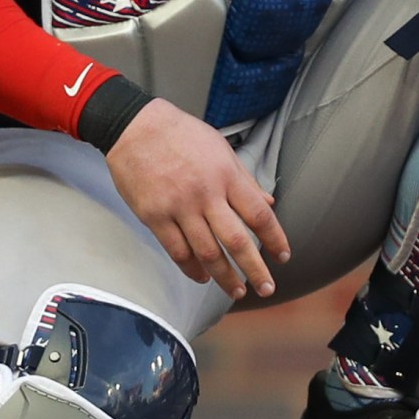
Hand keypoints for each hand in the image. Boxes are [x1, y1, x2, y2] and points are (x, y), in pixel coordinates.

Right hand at [104, 100, 289, 299]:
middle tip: (267, 288)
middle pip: (236, 241)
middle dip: (255, 269)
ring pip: (207, 253)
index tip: (283, 256)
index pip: (258, 215)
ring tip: (237, 291)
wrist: (135, 127)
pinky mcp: (154, 216)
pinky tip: (202, 277)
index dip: (275, 239)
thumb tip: (268, 203)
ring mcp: (179, 207)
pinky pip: (177, 251)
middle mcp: (205, 194)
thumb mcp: (221, 148)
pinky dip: (192, 269)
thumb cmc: (181, 134)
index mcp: (226, 175)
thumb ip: (245, 179)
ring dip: (224, 277)